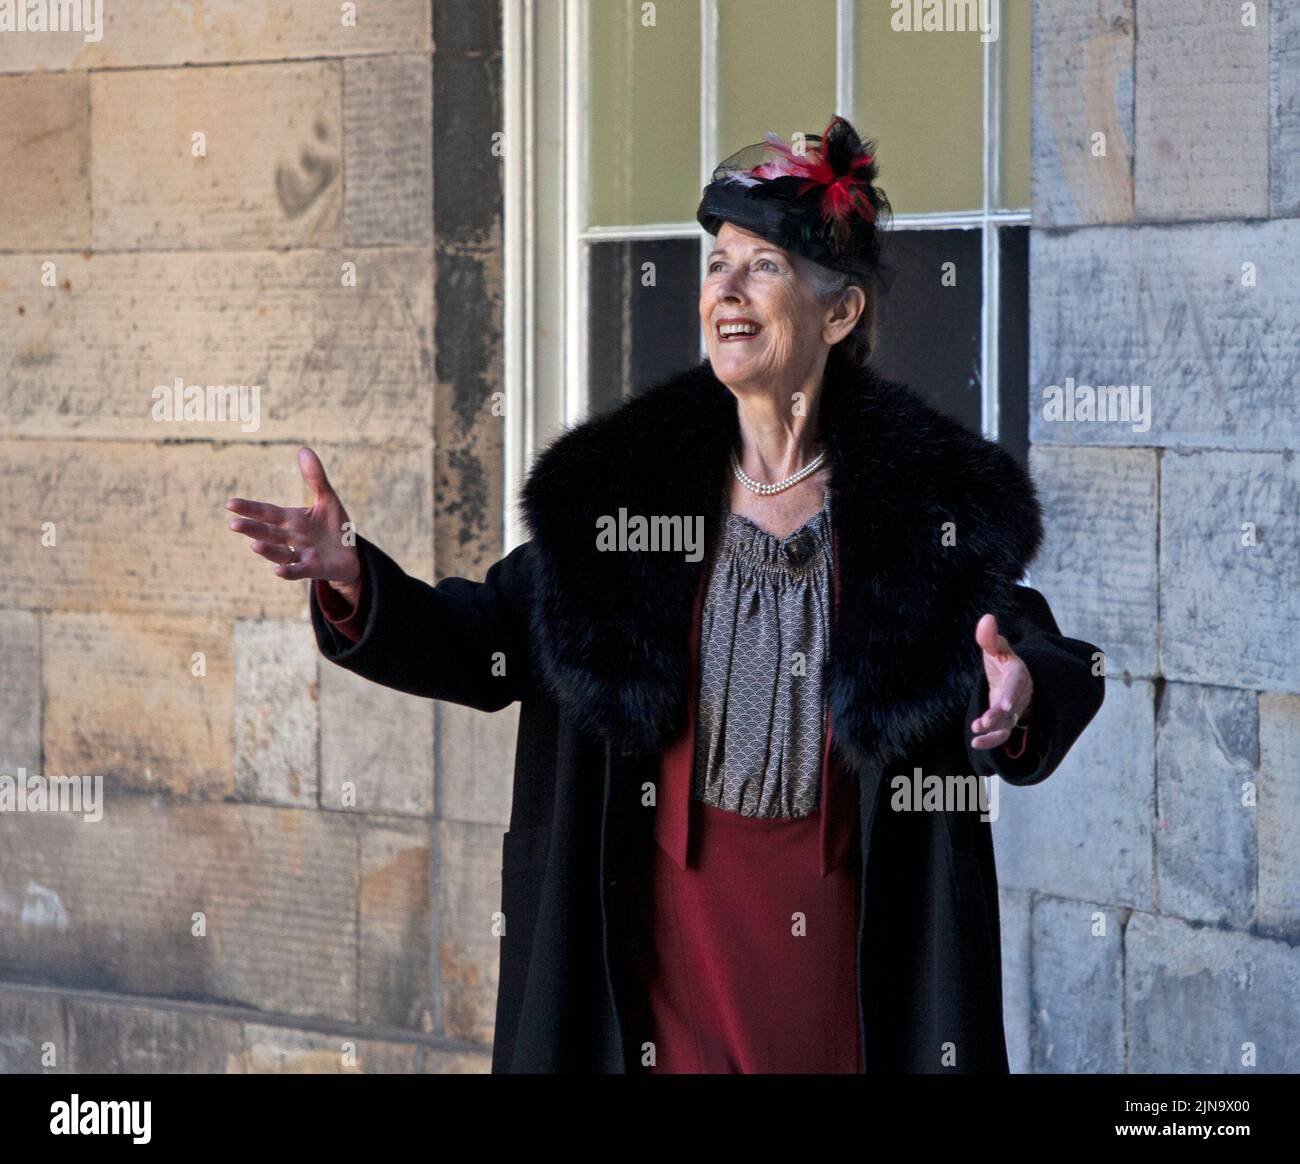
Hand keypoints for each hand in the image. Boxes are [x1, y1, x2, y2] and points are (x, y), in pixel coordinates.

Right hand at [226, 447, 361, 601]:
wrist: (351, 555)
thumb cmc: (334, 527)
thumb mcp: (327, 499)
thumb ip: (315, 478)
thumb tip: (303, 449)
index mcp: (292, 520)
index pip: (267, 513)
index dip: (250, 508)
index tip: (230, 504)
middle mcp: (292, 538)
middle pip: (269, 533)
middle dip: (252, 529)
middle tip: (233, 525)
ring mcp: (301, 555)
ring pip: (280, 553)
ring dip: (267, 551)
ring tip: (254, 545)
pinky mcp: (314, 568)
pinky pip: (299, 571)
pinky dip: (288, 571)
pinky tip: (278, 571)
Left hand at [969, 613, 1033, 749]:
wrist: (1013, 680)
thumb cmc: (1003, 663)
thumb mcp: (997, 649)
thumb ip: (989, 638)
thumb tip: (987, 618)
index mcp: (1018, 675)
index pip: (1016, 684)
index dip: (1012, 694)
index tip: (1005, 705)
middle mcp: (1018, 695)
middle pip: (1012, 708)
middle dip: (999, 716)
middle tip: (984, 722)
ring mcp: (1014, 712)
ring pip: (1007, 725)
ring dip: (993, 732)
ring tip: (976, 733)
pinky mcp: (1007, 724)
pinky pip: (1002, 735)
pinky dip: (990, 741)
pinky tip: (974, 742)